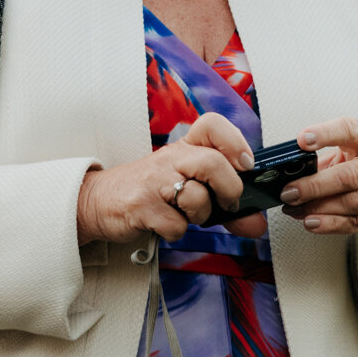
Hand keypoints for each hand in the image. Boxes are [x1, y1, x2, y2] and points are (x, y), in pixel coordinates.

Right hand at [75, 114, 259, 244]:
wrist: (100, 201)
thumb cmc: (150, 191)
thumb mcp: (187, 189)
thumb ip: (225, 205)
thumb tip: (257, 225)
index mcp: (184, 147)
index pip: (212, 124)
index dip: (235, 142)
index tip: (246, 164)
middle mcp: (170, 158)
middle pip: (212, 162)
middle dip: (229, 189)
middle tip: (227, 204)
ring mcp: (154, 181)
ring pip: (196, 197)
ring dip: (200, 216)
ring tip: (186, 215)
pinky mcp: (141, 206)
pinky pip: (175, 225)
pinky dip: (176, 232)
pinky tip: (165, 224)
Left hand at [283, 115, 357, 250]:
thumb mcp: (353, 152)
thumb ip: (323, 159)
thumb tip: (287, 172)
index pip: (349, 130)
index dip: (326, 134)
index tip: (301, 140)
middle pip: (348, 176)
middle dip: (314, 186)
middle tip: (288, 191)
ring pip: (350, 203)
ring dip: (317, 208)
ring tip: (293, 209)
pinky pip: (355, 222)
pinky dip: (330, 224)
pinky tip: (311, 222)